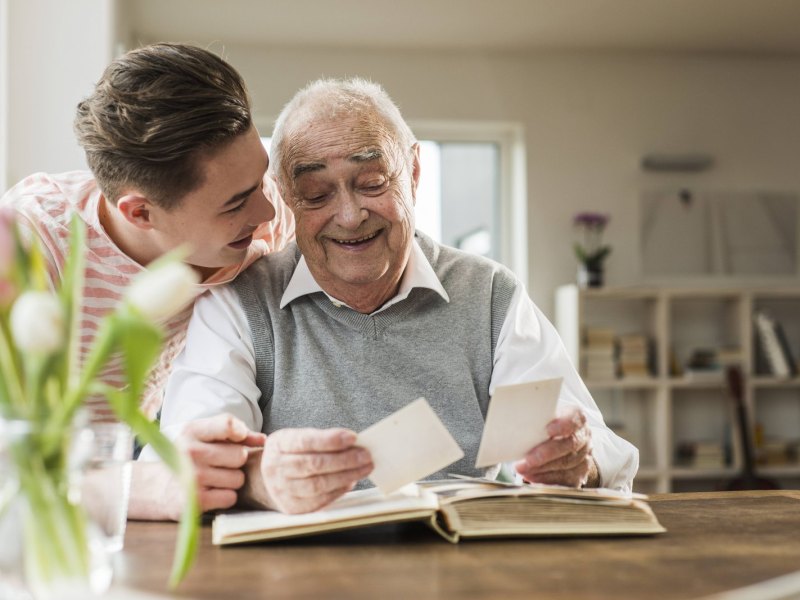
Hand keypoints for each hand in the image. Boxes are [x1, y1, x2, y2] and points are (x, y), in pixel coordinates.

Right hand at [177, 414, 265, 512]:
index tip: (238, 438)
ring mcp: (192, 477)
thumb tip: (263, 440)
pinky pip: (231, 497)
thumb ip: (236, 434)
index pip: (228, 424)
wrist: (157, 488)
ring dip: (231, 481)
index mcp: (193, 431)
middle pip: (240, 455)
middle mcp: (190, 452)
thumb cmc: (190, 458)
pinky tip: (211, 493)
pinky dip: (225, 497)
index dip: (241, 432)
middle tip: (220, 465)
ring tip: (214, 479)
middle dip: (235, 462)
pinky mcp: (195, 500)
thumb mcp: (205, 438)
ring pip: (238, 478)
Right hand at [252, 428, 372, 513]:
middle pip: (314, 464)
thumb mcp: (296, 438)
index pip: (306, 441)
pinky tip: (351, 481)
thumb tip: (354, 444)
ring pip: (318, 484)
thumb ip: (321, 439)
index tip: (353, 437)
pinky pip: (319, 500)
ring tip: (364, 468)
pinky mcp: (292, 507)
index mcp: (279, 444)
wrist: (263, 479)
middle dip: (344, 460)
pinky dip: (338, 491)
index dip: (330, 440)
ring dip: (346, 476)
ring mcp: (282, 489)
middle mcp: (276, 467)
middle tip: (366, 455)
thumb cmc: (289, 454)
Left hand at [513, 408, 597, 487]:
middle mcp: (584, 438)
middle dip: (547, 454)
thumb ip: (536, 419)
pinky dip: (546, 479)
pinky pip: (565, 480)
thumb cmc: (546, 428)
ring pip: (566, 464)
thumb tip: (513, 420)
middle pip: (569, 445)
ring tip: (523, 469)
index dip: (563, 425)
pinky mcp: (579, 475)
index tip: (548, 430)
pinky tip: (532, 477)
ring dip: (542, 469)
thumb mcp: (543, 419)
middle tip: (528, 459)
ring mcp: (584, 458)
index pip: (575, 419)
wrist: (562, 445)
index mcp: (577, 419)